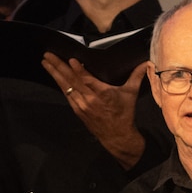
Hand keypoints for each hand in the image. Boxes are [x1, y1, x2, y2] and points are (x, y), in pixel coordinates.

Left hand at [41, 52, 145, 168]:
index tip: (70, 59)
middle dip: (58, 67)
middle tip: (47, 55)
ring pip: (65, 86)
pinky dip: (60, 84)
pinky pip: (67, 94)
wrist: (117, 137)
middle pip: (71, 80)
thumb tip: (146, 63)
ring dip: (54, 74)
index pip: (87, 80)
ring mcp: (81, 105)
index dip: (78, 70)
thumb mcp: (130, 94)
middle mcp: (89, 99)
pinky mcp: (77, 110)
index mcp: (102, 94)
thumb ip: (136, 76)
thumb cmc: (124, 114)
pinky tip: (54, 76)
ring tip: (45, 62)